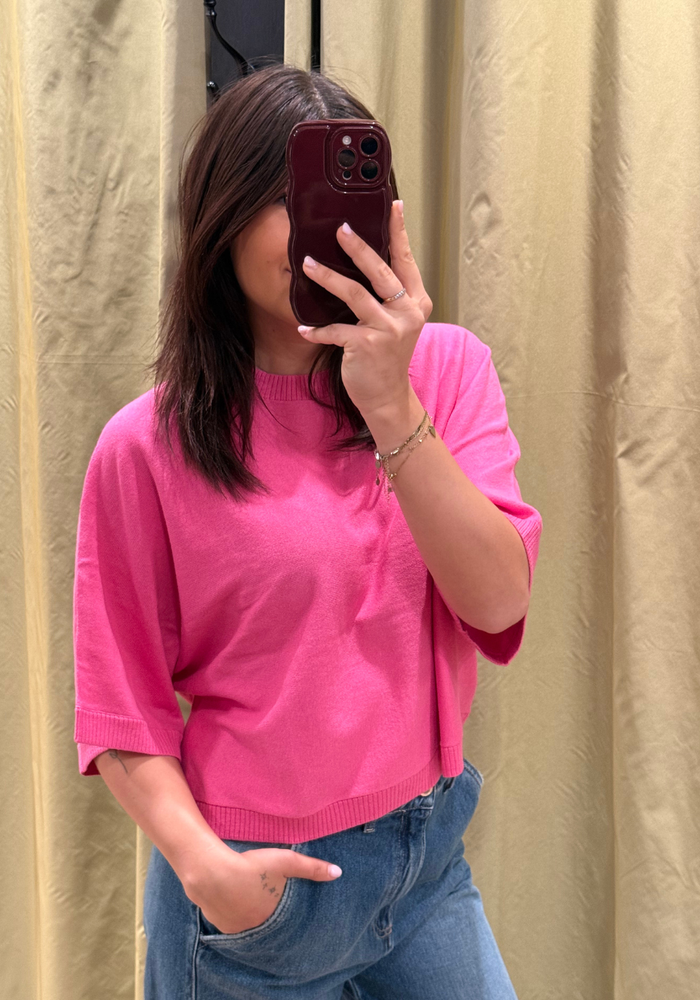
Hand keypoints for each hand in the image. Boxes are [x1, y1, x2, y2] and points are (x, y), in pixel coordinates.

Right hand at [183, 844, 341, 935]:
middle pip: (265, 920)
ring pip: (247, 922)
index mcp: (272, 916)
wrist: (211, 872)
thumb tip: (338, 873)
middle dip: (267, 910)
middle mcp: (255, 928)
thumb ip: (312, 868)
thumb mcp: (286, 862)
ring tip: (250, 895)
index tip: (283, 899)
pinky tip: (233, 898)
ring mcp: (235, 928)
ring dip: (249, 911)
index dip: (284, 907)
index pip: (284, 917)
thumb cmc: (252, 866)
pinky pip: (231, 921)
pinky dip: (234, 912)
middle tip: (265, 895)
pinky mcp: (219, 924)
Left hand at [297, 200, 432, 419]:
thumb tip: (363, 260)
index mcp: (417, 302)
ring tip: (307, 264)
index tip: (394, 206)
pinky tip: (303, 329)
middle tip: (339, 229)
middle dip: (358, 247)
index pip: (406, 261)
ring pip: (354, 294)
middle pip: (380, 271)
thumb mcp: (396, 322)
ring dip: (327, 277)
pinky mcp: (366, 346)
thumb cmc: (387, 356)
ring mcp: (388, 330)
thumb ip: (387, 295)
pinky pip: (335, 330)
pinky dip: (317, 330)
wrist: (387, 396)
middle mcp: (407, 313)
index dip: (399, 233)